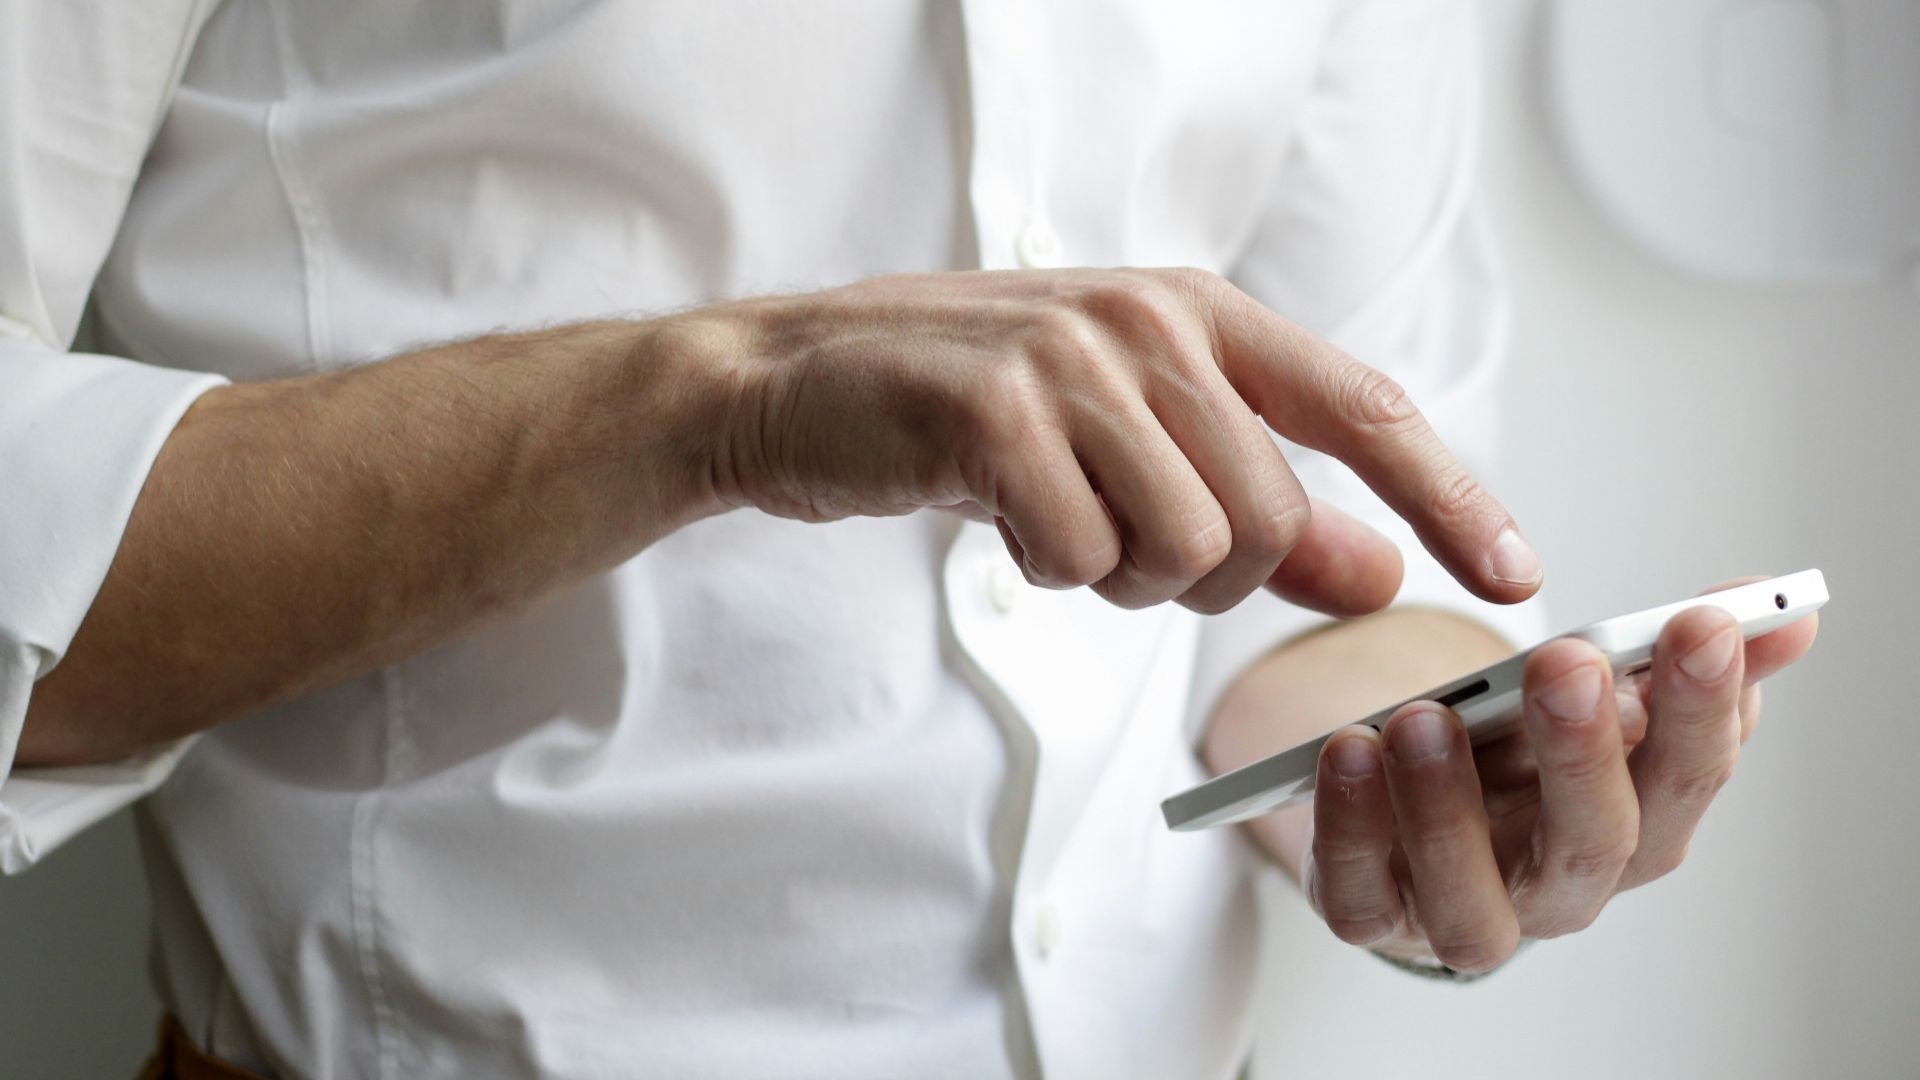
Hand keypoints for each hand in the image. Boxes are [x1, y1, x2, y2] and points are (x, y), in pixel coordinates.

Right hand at [691, 268, 1541, 615]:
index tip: (1515, 575)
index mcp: (1198, 312)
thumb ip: (1262, 506)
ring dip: (1120, 577)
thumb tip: (1380, 575)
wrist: (795, 381)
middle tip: (1116, 543)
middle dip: (1204, 576)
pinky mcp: (995, 413)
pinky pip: (1082, 559)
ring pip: (1186, 548)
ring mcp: (1072, 360)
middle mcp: (1150, 320)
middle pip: (1269, 519)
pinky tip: (999, 517)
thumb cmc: (970, 412)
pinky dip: (1047, 572)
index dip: (1450, 496)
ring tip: (1053, 519)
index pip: (1364, 409)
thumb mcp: (1130, 443)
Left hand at [1301, 579, 1819, 971]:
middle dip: (1584, 752)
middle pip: (1593, 844)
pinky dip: (1349, 830)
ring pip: (1472, 898)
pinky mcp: (1373, 916)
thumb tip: (1785, 612)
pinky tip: (1346, 751)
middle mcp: (1561, 887)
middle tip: (1567, 663)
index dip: (1702, 706)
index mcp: (1636, 825)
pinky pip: (1358, 897)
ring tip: (1424, 718)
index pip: (1689, 777)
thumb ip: (1676, 657)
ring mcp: (1465, 911)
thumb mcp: (1594, 697)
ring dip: (1448, 807)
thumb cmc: (1519, 757)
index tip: (1700, 622)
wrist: (1413, 813)